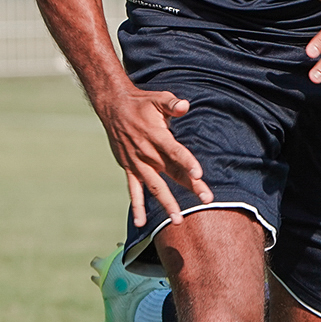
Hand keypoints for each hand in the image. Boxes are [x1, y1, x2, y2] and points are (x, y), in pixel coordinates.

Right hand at [95, 85, 213, 226]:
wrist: (113, 107)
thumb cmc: (142, 103)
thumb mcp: (158, 98)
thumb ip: (172, 103)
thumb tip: (185, 105)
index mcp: (156, 135)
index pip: (174, 151)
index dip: (187, 162)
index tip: (198, 174)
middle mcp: (147, 152)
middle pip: (172, 172)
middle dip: (190, 185)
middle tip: (207, 200)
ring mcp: (137, 163)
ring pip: (155, 186)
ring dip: (166, 202)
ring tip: (178, 220)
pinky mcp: (130, 168)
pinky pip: (133, 190)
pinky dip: (137, 206)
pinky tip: (140, 223)